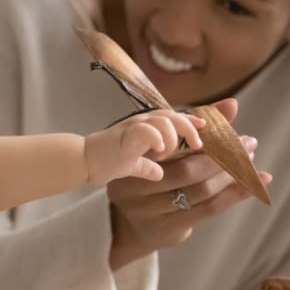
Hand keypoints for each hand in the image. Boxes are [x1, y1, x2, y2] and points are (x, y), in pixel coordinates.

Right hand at [85, 109, 204, 185]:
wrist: (84, 161)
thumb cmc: (108, 160)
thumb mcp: (134, 162)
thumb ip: (148, 165)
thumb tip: (159, 174)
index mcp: (146, 126)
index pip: (173, 117)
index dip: (190, 121)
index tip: (205, 128)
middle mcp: (142, 122)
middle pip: (173, 116)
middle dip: (189, 128)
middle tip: (200, 145)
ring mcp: (133, 128)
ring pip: (163, 120)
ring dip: (174, 135)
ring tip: (172, 151)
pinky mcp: (125, 137)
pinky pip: (144, 130)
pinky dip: (156, 137)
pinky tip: (161, 150)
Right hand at [106, 99, 273, 266]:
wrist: (132, 225)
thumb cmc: (154, 176)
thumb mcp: (166, 149)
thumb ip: (196, 127)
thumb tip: (232, 104)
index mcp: (133, 160)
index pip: (173, 147)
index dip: (205, 139)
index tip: (231, 131)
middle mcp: (136, 188)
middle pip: (188, 171)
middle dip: (223, 157)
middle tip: (249, 144)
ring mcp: (149, 213)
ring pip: (200, 191)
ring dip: (231, 176)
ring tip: (251, 163)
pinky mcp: (168, 230)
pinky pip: (208, 210)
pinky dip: (234, 196)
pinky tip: (255, 186)